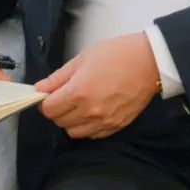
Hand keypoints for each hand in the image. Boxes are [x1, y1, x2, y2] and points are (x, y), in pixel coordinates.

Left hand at [34, 33, 159, 139]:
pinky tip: (92, 112)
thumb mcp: (83, 58)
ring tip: (79, 105)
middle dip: (57, 109)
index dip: (45, 101)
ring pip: (74, 132)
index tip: (49, 95)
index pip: (49, 109)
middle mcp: (89, 111)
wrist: (149, 62)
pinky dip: (87, 127)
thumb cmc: (118, 54)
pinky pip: (92, 135)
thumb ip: (59, 76)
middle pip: (59, 122)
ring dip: (71, 121)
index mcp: (78, 92)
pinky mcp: (116, 126)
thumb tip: (40, 88)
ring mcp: (104, 121)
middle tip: (65, 96)